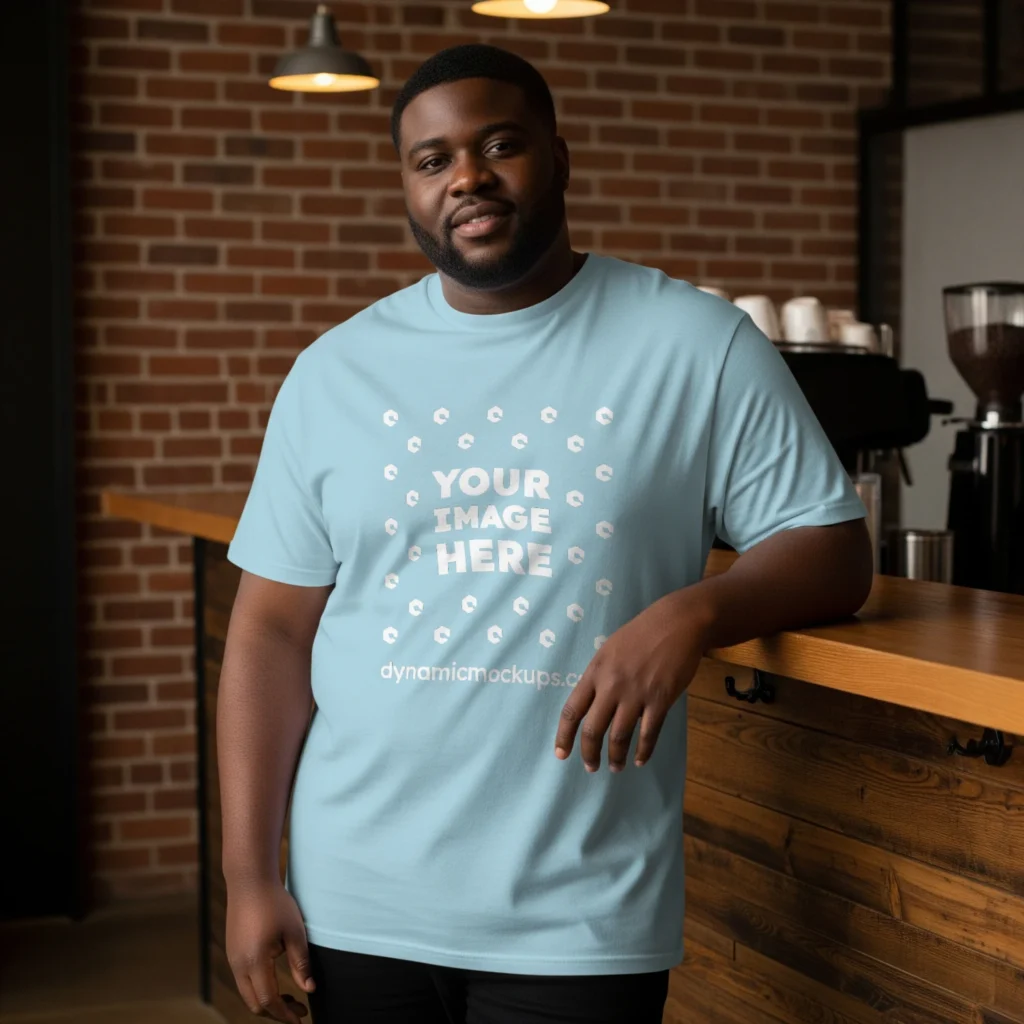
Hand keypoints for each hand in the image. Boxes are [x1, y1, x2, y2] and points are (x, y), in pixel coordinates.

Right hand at [225, 879, 314, 1022]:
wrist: (249, 881)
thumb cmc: (275, 903)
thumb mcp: (294, 932)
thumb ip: (300, 964)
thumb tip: (309, 989)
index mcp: (255, 962)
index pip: (269, 1000)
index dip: (285, 1013)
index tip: (301, 1018)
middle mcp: (238, 965)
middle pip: (254, 1004)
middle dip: (276, 1012)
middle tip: (299, 1009)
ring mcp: (232, 959)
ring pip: (247, 994)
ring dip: (267, 1001)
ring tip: (290, 996)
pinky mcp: (232, 952)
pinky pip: (243, 981)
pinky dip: (258, 988)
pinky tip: (274, 981)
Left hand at [554, 590, 706, 771]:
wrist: (676, 623)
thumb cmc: (642, 634)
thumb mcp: (610, 649)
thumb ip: (600, 676)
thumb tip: (593, 702)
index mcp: (595, 672)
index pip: (572, 710)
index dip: (564, 736)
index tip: (561, 754)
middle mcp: (611, 686)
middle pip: (593, 730)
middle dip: (589, 754)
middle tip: (591, 767)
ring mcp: (636, 694)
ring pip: (619, 736)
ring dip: (616, 757)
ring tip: (616, 767)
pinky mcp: (660, 700)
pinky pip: (648, 733)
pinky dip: (643, 751)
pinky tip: (640, 760)